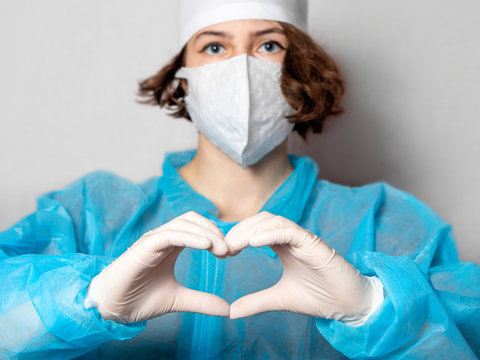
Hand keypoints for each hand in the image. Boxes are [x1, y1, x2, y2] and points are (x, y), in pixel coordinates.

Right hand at [85, 211, 229, 322]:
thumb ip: (202, 301)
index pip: (198, 227)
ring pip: (183, 223)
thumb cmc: (140, 299)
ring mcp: (153, 240)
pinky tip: (205, 246)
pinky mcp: (144, 246)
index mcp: (172, 245)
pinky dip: (190, 237)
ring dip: (206, 233)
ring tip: (221, 250)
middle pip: (193, 219)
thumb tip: (228, 310)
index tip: (230, 253)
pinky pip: (170, 234)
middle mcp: (163, 238)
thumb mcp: (178, 300)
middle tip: (229, 251)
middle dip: (214, 231)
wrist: (112, 309)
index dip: (216, 235)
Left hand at [225, 212, 374, 321]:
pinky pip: (290, 231)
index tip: (224, 252)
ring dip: (252, 229)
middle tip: (225, 247)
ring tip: (235, 245)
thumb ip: (256, 302)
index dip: (239, 235)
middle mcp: (292, 238)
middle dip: (241, 229)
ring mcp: (304, 239)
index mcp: (284, 246)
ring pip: (274, 220)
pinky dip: (271, 233)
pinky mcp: (315, 244)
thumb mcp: (280, 299)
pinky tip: (255, 242)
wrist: (348, 306)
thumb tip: (231, 311)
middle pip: (262, 220)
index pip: (257, 229)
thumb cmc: (319, 298)